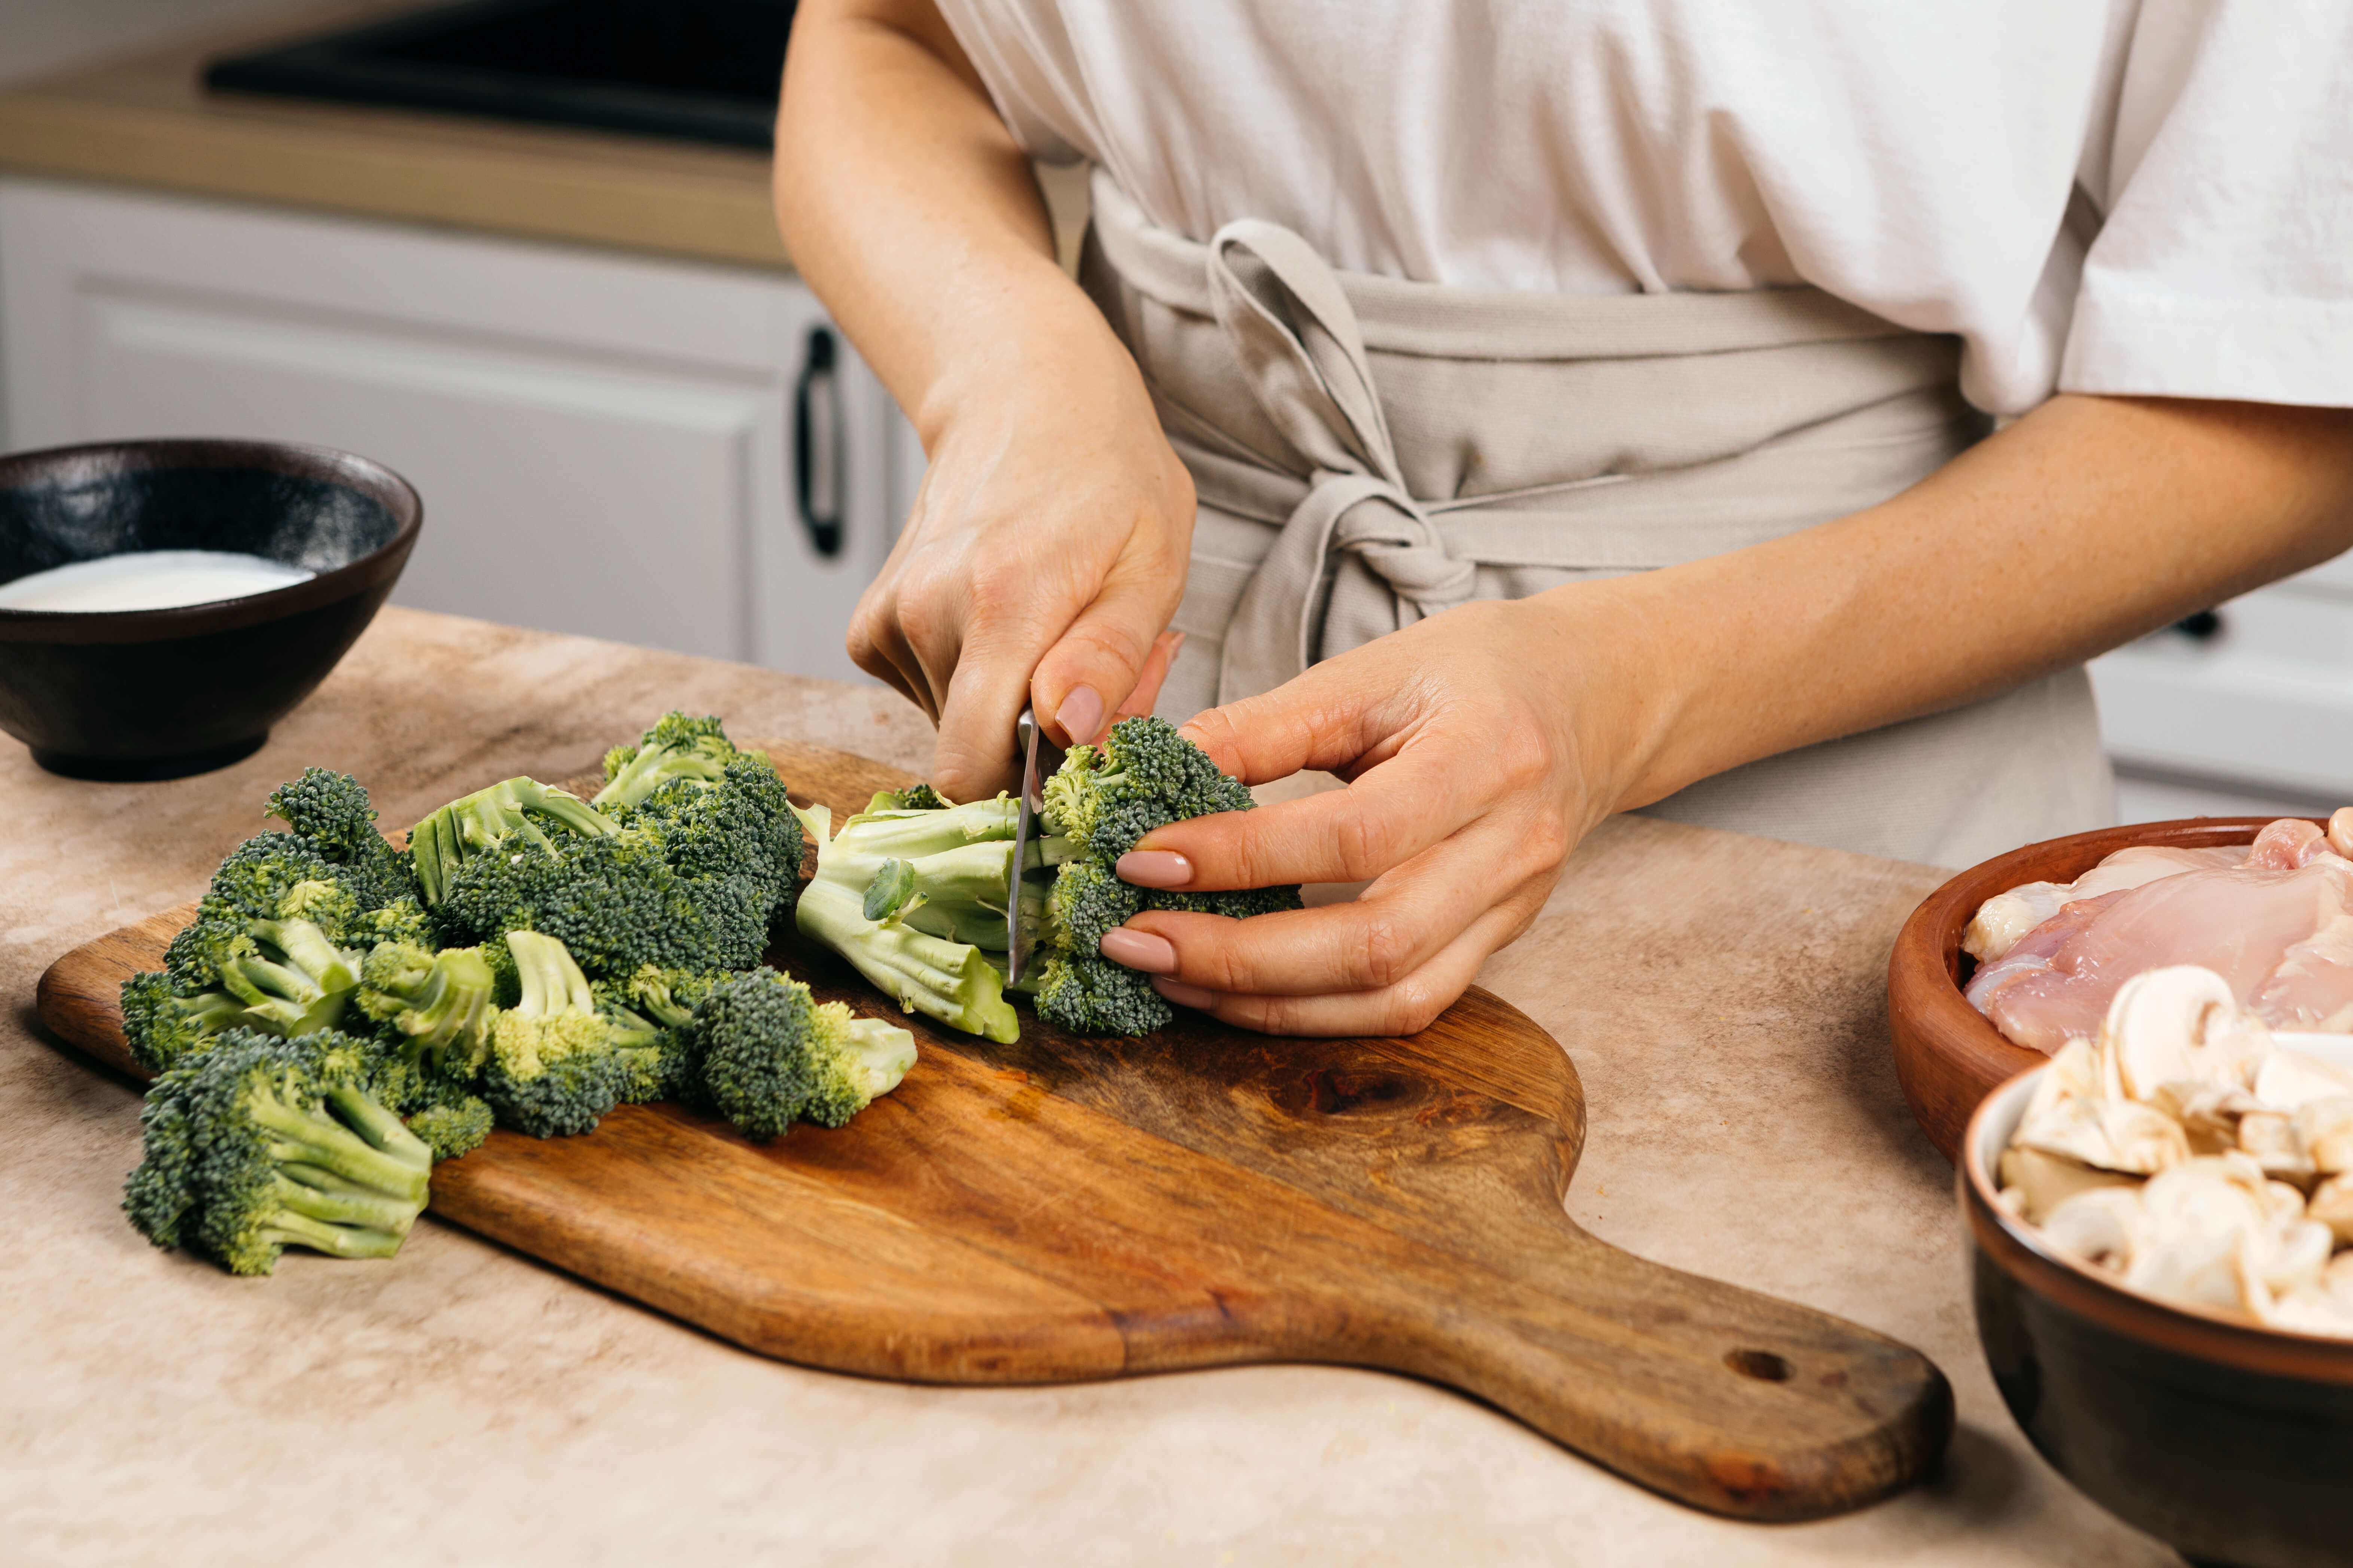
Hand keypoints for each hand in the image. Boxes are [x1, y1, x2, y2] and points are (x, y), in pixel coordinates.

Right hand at [848, 358, 1196, 798]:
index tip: (1079, 744)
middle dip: (1035, 740)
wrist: (1025, 400)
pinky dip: (971, 681)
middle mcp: (927, 613)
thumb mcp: (1152, 566)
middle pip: (973, 753)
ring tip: (1050, 628)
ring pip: (953, 727)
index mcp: (1003, 603)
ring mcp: (889, 618)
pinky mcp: (869, 628)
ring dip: (1010, 704)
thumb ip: (1112, 658)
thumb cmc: (1107, 481)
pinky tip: (1002, 622)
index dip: (1030, 785)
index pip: (972, 768)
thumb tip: (1070, 731)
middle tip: (1088, 667)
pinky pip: (927, 697)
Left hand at [1098, 598, 1621, 1034]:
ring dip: (1267, 1004)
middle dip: (1239, 957)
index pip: (1354, 834)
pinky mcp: (1497, 942)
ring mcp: (1513, 908)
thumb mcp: (1374, 670)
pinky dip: (1314, 1012)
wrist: (1592, 698)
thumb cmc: (1480, 670)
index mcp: (1489, 756)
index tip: (1145, 854)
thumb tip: (1153, 769)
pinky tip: (1237, 992)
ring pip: (1391, 996)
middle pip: (1376, 942)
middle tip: (1133, 939)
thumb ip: (1265, 726)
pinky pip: (1406, 1005)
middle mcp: (1512, 848)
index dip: (1241, 856)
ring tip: (1169, 976)